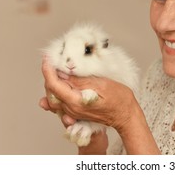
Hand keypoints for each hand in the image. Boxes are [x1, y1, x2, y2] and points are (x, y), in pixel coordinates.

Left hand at [40, 57, 159, 153]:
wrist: (126, 116)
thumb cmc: (119, 100)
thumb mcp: (102, 84)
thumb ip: (81, 80)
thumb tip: (64, 73)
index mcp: (76, 102)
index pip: (53, 85)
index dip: (48, 70)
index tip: (47, 58)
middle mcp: (71, 109)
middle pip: (50, 91)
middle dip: (49, 75)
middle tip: (53, 61)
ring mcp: (72, 112)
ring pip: (53, 96)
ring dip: (52, 82)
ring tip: (56, 69)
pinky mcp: (75, 112)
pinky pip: (60, 102)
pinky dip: (56, 91)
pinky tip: (59, 83)